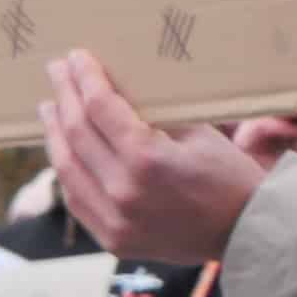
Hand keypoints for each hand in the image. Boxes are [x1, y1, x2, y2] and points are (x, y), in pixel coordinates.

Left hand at [43, 53, 282, 264]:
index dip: (85, 78)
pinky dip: (67, 171)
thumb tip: (116, 89)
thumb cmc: (230, 175)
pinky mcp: (112, 239)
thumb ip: (153, 116)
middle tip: (57, 70)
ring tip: (50, 107)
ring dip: (55, 133)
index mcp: (147, 159)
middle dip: (64, 96)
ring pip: (66, 168)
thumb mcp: (198, 133)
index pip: (100, 107)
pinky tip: (65, 151)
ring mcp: (114, 220)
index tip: (76, 57)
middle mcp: (123, 191)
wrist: (246, 232)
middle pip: (77, 133)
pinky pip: (76, 199)